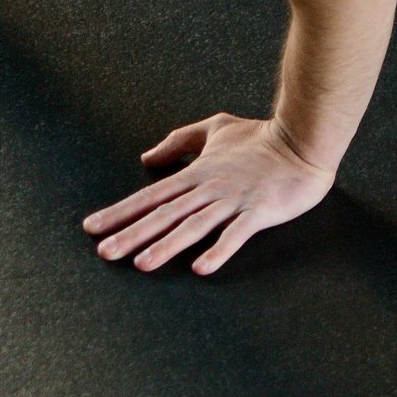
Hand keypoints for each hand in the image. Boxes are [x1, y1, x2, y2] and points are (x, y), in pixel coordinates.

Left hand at [83, 113, 334, 275]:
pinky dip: (218, 250)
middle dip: (132, 233)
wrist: (303, 140)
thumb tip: (147, 157)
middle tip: (105, 252)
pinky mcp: (258, 211)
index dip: (121, 211)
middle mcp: (209, 188)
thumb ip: (180, 141)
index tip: (93, 228)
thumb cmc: (261, 136)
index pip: (151, 195)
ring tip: (142, 264)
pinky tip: (201, 268)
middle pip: (165, 213)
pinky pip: (235, 234)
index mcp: (197, 172)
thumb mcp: (215, 128)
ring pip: (193, 225)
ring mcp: (233, 200)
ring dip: (167, 245)